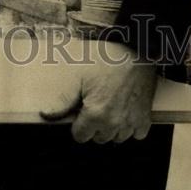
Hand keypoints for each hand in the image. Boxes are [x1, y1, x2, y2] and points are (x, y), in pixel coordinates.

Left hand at [39, 52, 156, 143]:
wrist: (136, 51)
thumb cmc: (107, 60)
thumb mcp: (79, 76)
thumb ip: (63, 101)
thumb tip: (45, 115)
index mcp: (95, 114)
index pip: (80, 136)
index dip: (78, 123)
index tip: (81, 111)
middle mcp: (114, 124)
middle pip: (98, 138)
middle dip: (94, 125)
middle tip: (95, 104)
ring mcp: (131, 123)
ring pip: (116, 138)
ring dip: (112, 127)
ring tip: (110, 106)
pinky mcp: (145, 119)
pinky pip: (136, 134)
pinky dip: (130, 126)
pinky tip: (126, 111)